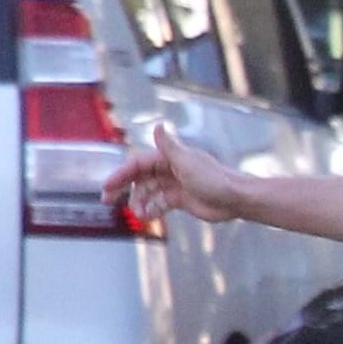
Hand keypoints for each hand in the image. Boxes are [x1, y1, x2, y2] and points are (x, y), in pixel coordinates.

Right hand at [101, 122, 240, 223]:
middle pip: (139, 177)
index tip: (107, 187)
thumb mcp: (188, 162)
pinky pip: (159, 204)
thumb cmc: (214, 179)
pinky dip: (151, 210)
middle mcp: (169, 169)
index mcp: (168, 157)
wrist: (235, 199)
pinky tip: (147, 217)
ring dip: (139, 202)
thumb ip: (170, 147)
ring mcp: (174, 184)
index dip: (121, 174)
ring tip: (137, 214)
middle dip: (123, 189)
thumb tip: (157, 125)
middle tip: (109, 201)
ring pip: (148, 192)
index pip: (138, 164)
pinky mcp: (180, 199)